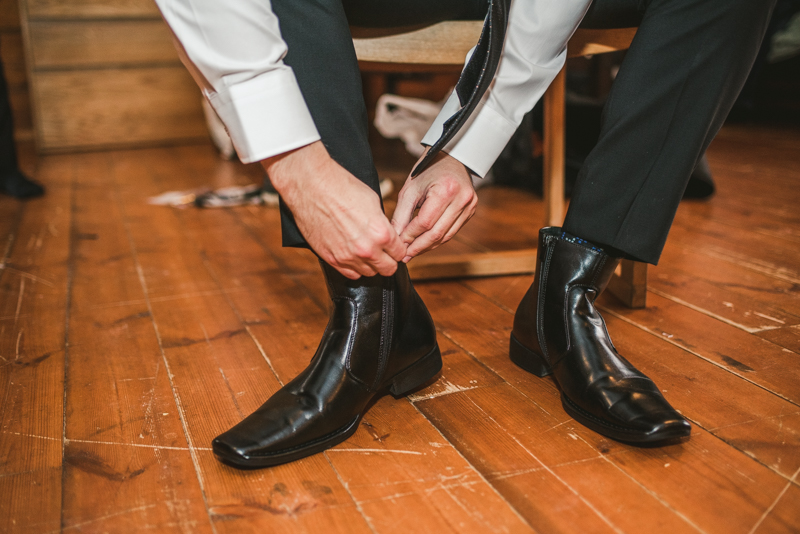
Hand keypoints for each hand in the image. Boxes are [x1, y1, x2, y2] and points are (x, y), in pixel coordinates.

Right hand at [264, 141, 405, 278]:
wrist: (311, 185)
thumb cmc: (341, 187)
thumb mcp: (373, 202)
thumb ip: (382, 224)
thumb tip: (387, 234)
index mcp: (381, 233)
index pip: (400, 253)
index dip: (398, 249)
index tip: (394, 246)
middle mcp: (366, 249)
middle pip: (388, 269)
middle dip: (388, 260)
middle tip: (383, 251)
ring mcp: (348, 257)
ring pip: (369, 273)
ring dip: (370, 264)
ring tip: (365, 250)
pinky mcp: (331, 259)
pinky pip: (350, 274)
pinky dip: (354, 267)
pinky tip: (352, 254)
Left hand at [391, 149, 477, 261]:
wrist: (452, 158)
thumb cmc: (428, 170)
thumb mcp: (410, 189)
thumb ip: (401, 215)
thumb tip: (395, 238)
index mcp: (445, 190)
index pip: (425, 222)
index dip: (410, 236)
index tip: (398, 245)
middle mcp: (462, 199)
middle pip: (437, 233)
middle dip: (419, 247)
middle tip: (405, 256)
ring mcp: (470, 206)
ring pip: (446, 236)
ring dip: (428, 246)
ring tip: (412, 252)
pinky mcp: (471, 211)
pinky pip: (452, 231)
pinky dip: (438, 239)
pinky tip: (425, 244)